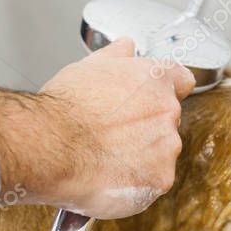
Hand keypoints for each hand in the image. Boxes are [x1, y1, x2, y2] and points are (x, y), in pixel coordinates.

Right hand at [0, 37, 195, 220]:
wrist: (50, 146)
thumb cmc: (63, 109)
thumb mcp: (87, 68)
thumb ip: (115, 57)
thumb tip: (126, 46)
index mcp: (154, 79)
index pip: (181, 80)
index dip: (167, 90)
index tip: (152, 100)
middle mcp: (168, 110)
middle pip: (168, 121)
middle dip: (146, 128)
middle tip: (112, 135)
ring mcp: (168, 146)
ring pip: (161, 154)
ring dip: (142, 157)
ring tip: (106, 157)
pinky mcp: (161, 178)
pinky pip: (153, 182)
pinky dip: (136, 183)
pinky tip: (111, 176)